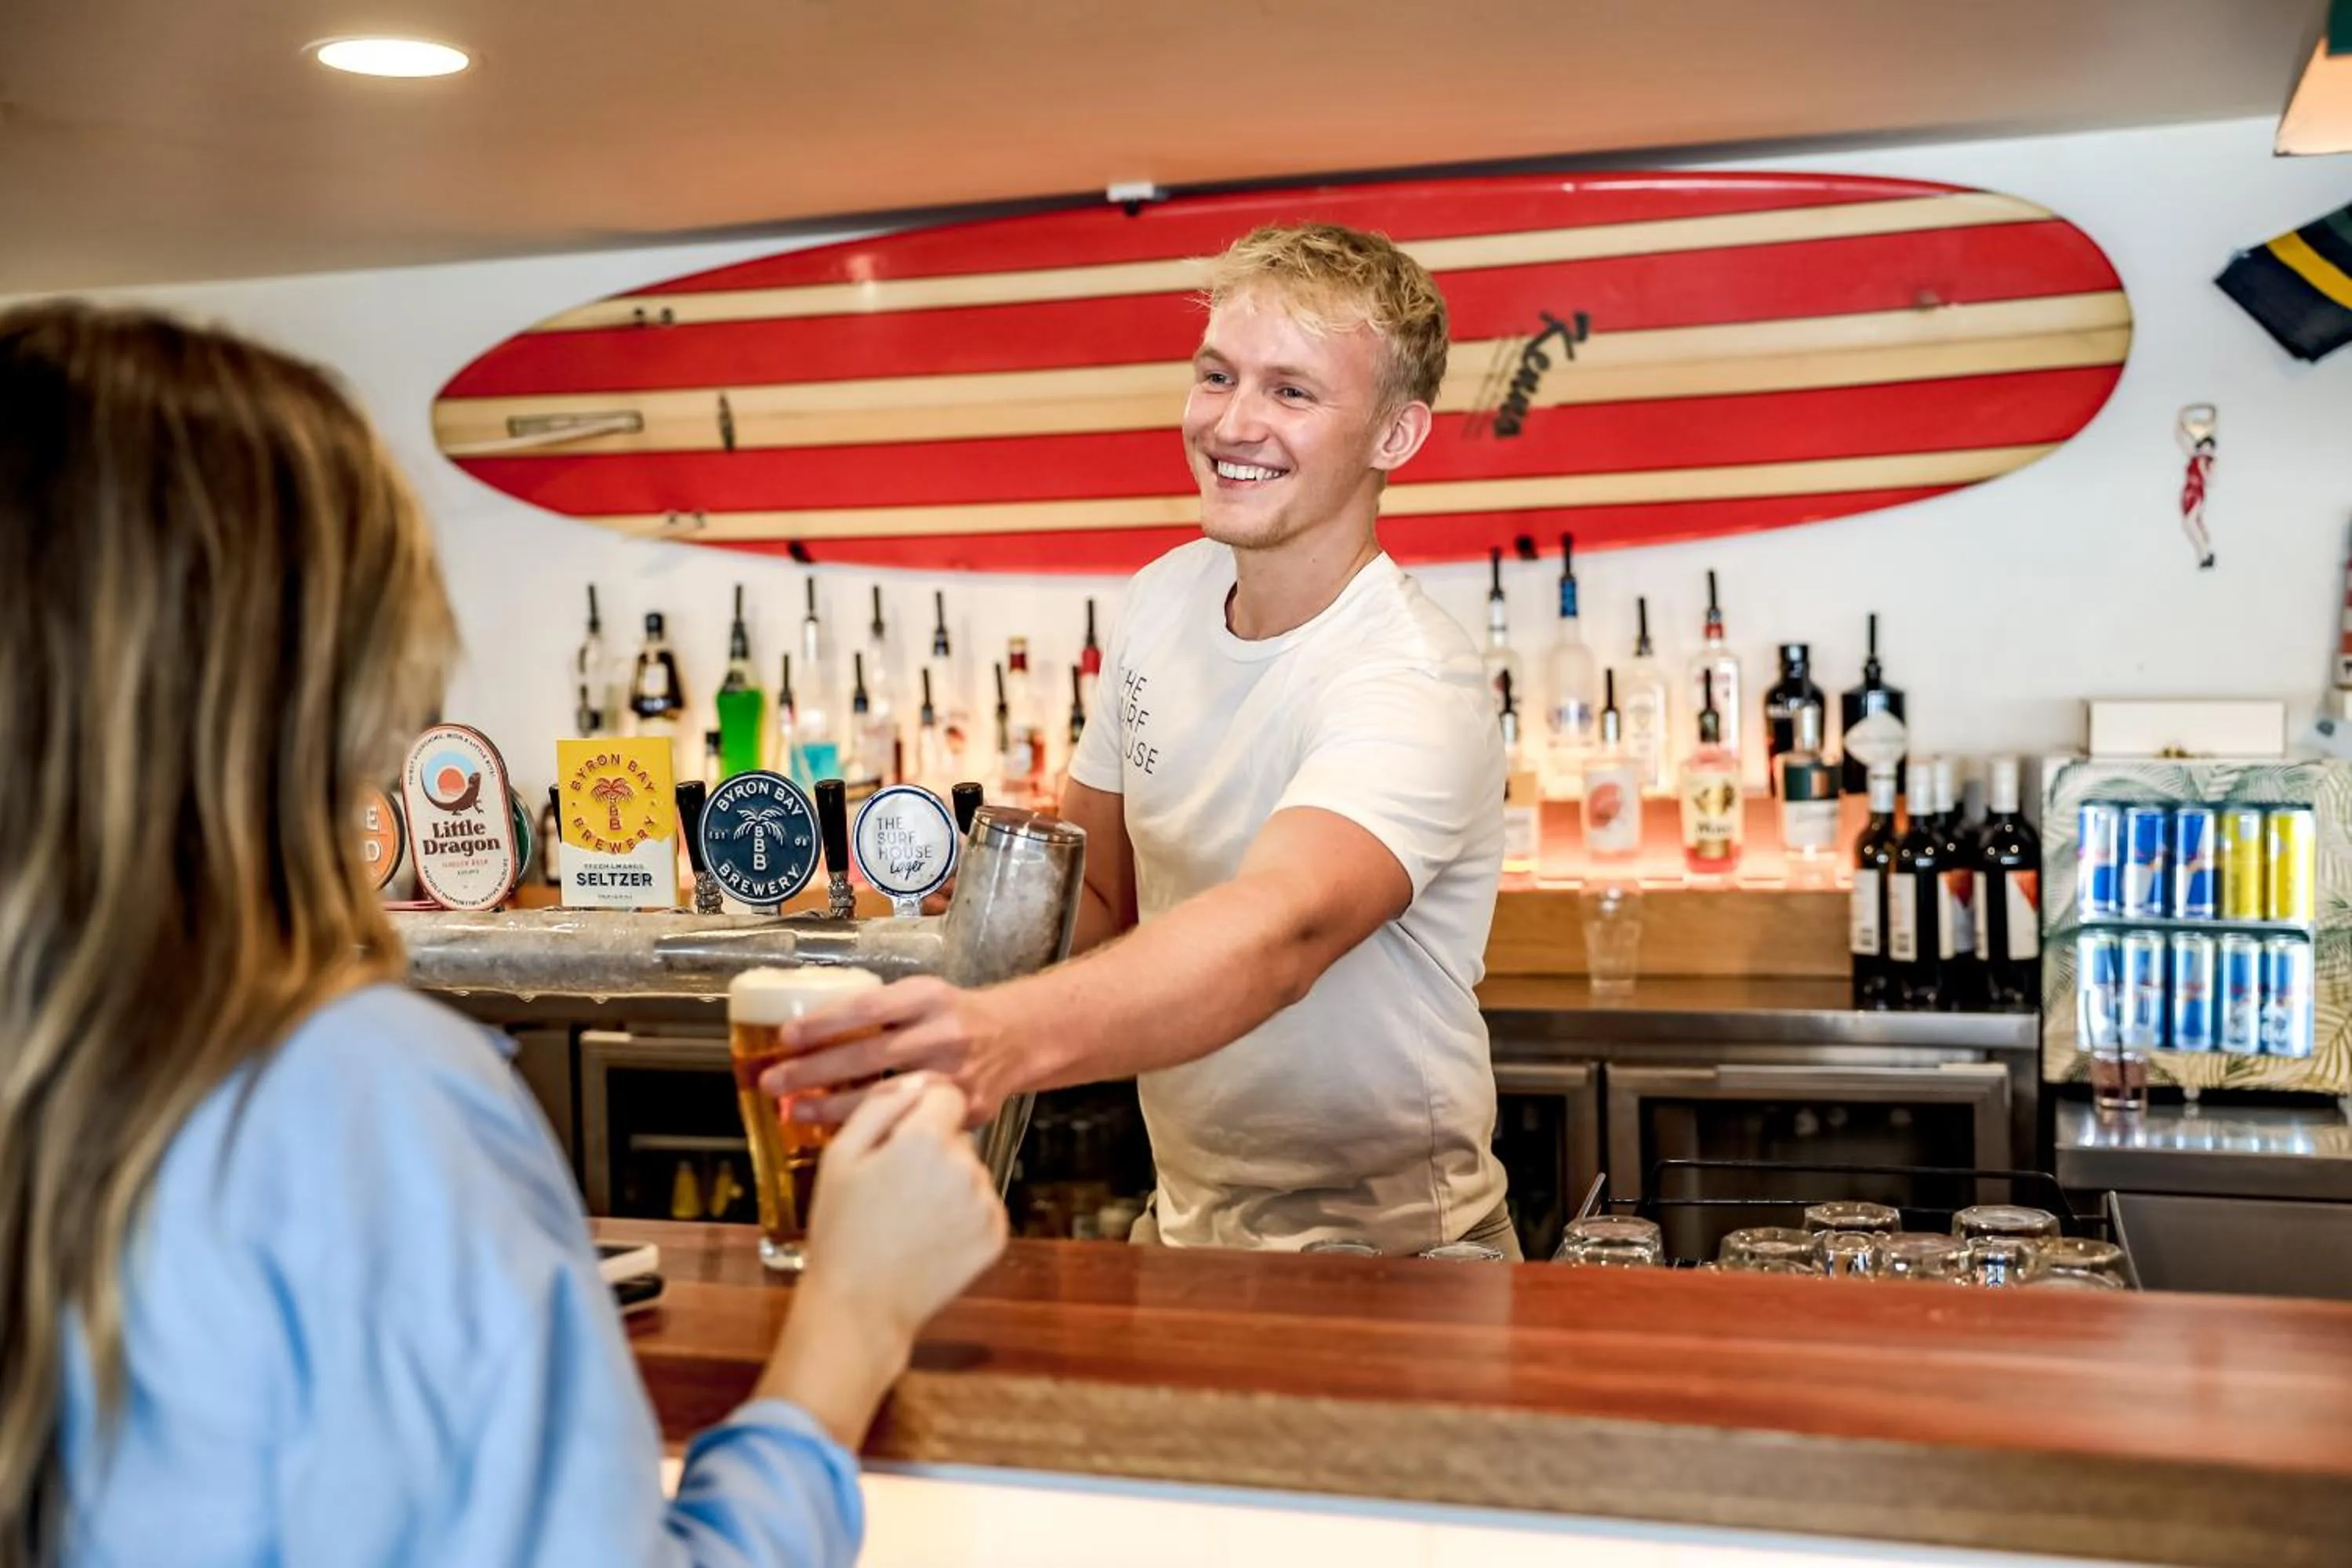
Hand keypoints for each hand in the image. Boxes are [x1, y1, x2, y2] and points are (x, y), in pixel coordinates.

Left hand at [757, 975, 1024, 1126]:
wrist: (1018, 1038)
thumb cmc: (955, 1016)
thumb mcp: (923, 996)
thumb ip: (880, 1011)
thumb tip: (807, 1032)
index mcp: (930, 997)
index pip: (868, 1007)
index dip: (824, 1022)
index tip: (786, 1036)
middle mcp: (945, 1034)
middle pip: (869, 1054)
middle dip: (814, 1070)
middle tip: (772, 1081)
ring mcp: (956, 1076)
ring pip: (884, 1096)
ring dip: (831, 1107)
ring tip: (792, 1110)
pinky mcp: (964, 1110)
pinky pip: (907, 1121)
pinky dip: (868, 1126)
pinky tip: (837, 1130)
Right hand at [804, 1073, 1008, 1336]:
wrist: (860, 1308)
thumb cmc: (842, 1230)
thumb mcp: (841, 1155)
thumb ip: (881, 1104)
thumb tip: (916, 1078)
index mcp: (927, 1139)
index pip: (946, 1093)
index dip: (921, 1111)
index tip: (900, 1136)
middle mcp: (967, 1165)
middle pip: (958, 1135)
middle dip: (932, 1150)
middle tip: (893, 1188)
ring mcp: (986, 1202)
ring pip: (970, 1170)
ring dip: (947, 1183)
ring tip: (908, 1218)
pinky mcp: (997, 1234)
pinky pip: (982, 1205)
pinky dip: (961, 1215)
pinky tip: (928, 1236)